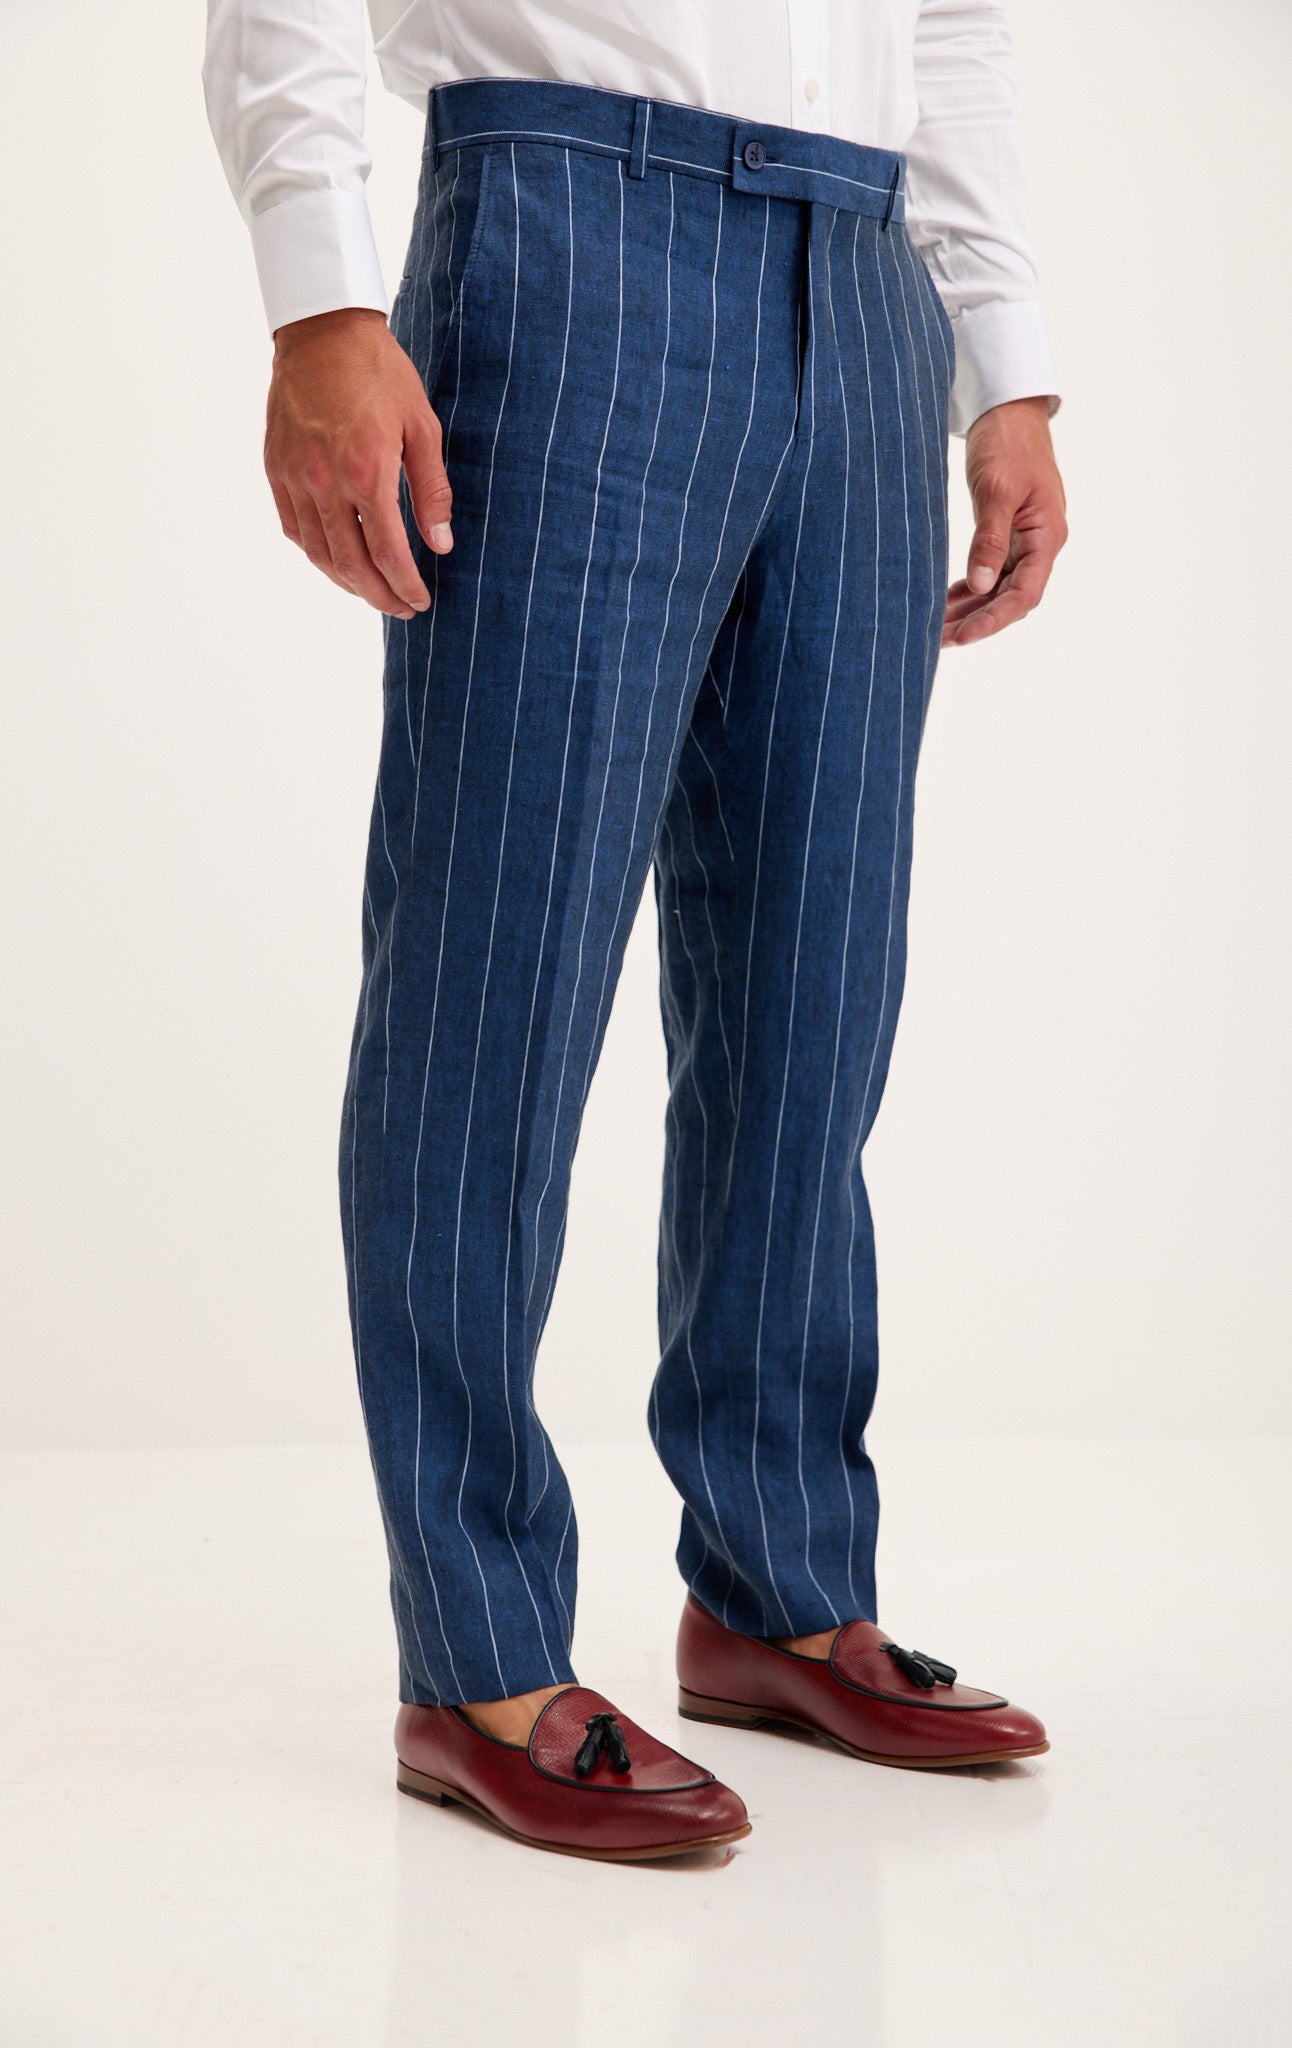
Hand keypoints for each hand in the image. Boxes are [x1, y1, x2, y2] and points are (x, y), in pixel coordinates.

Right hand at [264, 307, 452, 619]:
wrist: (322, 330)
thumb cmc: (380, 373)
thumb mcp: (422, 427)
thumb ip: (432, 491)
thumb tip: (441, 545)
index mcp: (367, 471)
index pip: (387, 552)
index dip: (405, 585)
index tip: (420, 601)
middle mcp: (326, 481)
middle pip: (351, 565)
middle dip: (379, 595)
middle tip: (400, 609)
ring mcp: (296, 477)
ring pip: (318, 553)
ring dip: (347, 582)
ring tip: (372, 591)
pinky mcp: (276, 469)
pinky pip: (294, 528)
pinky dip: (317, 553)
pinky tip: (338, 559)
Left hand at [942, 395, 1066, 647]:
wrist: (1009, 410)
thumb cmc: (1008, 443)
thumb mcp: (997, 490)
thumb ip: (990, 539)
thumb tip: (981, 586)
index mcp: (1047, 536)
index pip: (1024, 594)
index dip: (994, 619)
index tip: (963, 636)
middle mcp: (1039, 544)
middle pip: (1010, 598)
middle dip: (976, 621)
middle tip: (936, 640)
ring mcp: (1024, 541)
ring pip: (997, 589)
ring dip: (968, 609)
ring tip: (933, 629)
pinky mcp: (1008, 533)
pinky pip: (990, 572)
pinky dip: (969, 589)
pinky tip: (944, 602)